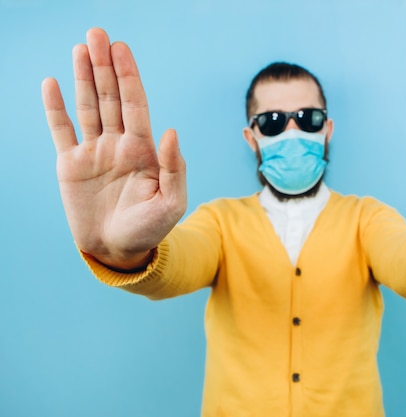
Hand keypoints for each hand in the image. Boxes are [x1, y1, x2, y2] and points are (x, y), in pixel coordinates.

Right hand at [42, 28, 186, 269]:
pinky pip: (61, 130)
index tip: (121, 50)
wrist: (119, 250)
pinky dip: (55, 108)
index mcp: (143, 150)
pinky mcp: (71, 165)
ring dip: (84, 77)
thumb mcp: (171, 202)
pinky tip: (52, 83)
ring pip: (87, 107)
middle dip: (105, 66)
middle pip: (110, 97)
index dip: (129, 77)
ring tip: (81, 48)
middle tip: (98, 34)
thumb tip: (171, 130)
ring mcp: (94, 152)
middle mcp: (118, 144)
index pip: (135, 105)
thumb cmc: (150, 228)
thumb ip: (174, 167)